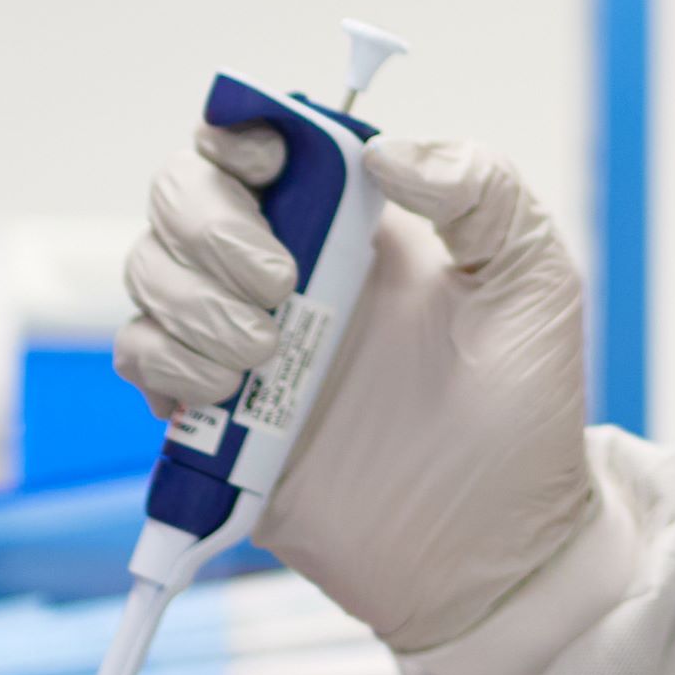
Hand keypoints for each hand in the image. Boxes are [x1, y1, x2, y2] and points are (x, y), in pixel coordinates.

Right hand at [115, 126, 597, 652]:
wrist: (497, 542)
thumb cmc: (524, 409)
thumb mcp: (533, 276)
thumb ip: (481, 189)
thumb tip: (384, 149)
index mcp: (353, 223)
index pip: (258, 140)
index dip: (240, 132)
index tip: (268, 161)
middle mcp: (286, 270)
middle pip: (181, 192)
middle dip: (210, 225)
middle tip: (282, 288)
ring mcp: (241, 341)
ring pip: (148, 269)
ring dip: (191, 299)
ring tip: (266, 355)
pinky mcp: (212, 417)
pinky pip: (141, 356)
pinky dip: (167, 360)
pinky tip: (226, 389)